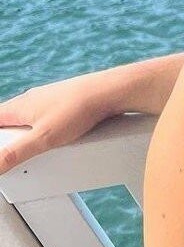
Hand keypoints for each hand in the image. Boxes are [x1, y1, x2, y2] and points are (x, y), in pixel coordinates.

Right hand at [0, 72, 115, 171]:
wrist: (109, 91)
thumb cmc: (78, 109)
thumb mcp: (42, 139)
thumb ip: (14, 154)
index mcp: (19, 106)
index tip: (2, 150)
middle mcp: (31, 99)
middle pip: (8, 119)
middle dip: (8, 136)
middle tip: (11, 152)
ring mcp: (48, 98)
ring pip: (28, 117)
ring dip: (26, 131)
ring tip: (33, 146)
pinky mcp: (65, 100)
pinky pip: (47, 114)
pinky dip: (45, 126)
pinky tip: (56, 134)